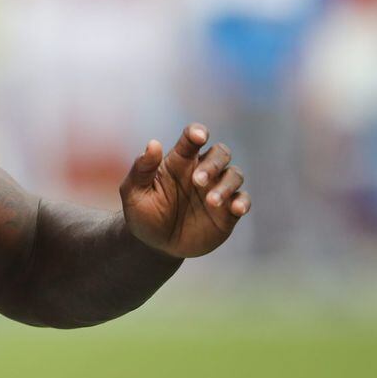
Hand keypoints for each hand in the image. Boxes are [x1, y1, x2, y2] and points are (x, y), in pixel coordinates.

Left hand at [120, 123, 249, 258]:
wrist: (153, 245)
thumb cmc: (142, 213)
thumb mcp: (133, 193)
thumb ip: (142, 169)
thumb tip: (153, 144)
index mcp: (179, 161)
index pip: (192, 138)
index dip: (197, 132)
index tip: (199, 136)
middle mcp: (202, 171)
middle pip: (220, 153)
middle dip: (213, 163)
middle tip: (198, 181)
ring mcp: (217, 189)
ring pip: (234, 175)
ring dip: (226, 185)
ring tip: (211, 202)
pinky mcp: (228, 211)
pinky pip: (242, 200)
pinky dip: (242, 202)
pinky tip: (236, 209)